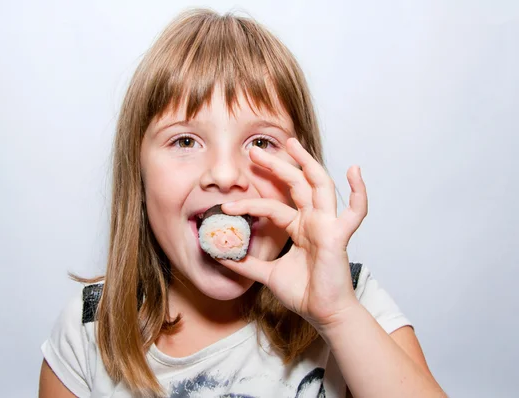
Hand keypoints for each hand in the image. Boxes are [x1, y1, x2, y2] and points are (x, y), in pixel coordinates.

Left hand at [218, 138, 367, 332]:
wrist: (322, 314)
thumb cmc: (303, 293)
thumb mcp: (267, 274)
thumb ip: (246, 263)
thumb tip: (219, 255)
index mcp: (299, 227)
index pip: (273, 205)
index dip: (250, 202)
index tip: (226, 204)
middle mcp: (313, 220)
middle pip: (295, 184)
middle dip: (276, 165)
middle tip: (254, 150)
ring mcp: (327, 225)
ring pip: (319, 185)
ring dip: (307, 163)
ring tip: (292, 144)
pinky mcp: (338, 235)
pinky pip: (354, 212)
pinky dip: (359, 192)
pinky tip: (354, 171)